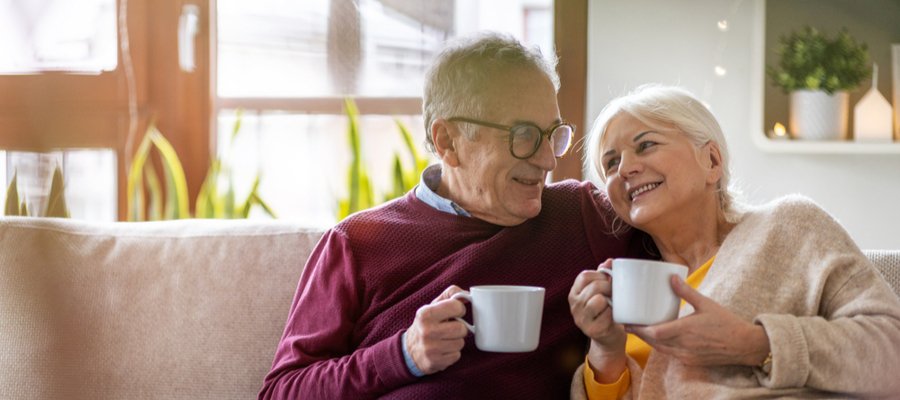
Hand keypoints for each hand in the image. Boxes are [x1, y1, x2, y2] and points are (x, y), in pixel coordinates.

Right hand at [405, 285, 468, 373]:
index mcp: (425, 314)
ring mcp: (430, 348)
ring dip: (456, 341)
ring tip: (445, 340)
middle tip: (450, 329)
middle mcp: (426, 331)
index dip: (459, 310)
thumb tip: (468, 295)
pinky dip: (453, 354)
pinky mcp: (434, 362)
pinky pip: (456, 356)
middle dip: (459, 328)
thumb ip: (450, 295)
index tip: (454, 313)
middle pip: (461, 328)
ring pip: (460, 343)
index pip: (457, 307)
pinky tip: (443, 351)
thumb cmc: (426, 324)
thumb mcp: (433, 306)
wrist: (409, 351)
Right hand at [569, 259, 627, 381]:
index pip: (584, 276)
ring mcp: (581, 319)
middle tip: (615, 293)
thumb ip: (603, 276)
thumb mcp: (602, 292)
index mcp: (574, 293)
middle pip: (593, 287)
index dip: (599, 275)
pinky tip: (613, 316)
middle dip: (609, 287)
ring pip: (598, 300)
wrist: (608, 338)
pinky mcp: (591, 330)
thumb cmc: (605, 311)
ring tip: (613, 304)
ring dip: (610, 301)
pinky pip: (606, 315)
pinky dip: (613, 314)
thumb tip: (609, 261)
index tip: (608, 280)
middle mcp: (574, 306)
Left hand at [626, 275, 769, 366]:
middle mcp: (684, 345)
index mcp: (686, 330)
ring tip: (638, 330)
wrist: (744, 345)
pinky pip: (670, 354)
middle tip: (628, 324)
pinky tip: (657, 338)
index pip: (655, 332)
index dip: (639, 329)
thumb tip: (672, 277)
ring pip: (661, 349)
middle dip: (639, 334)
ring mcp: (687, 355)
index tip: (628, 321)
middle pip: (654, 342)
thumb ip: (687, 292)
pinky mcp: (691, 361)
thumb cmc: (726, 323)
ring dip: (649, 341)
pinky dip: (661, 346)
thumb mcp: (706, 304)